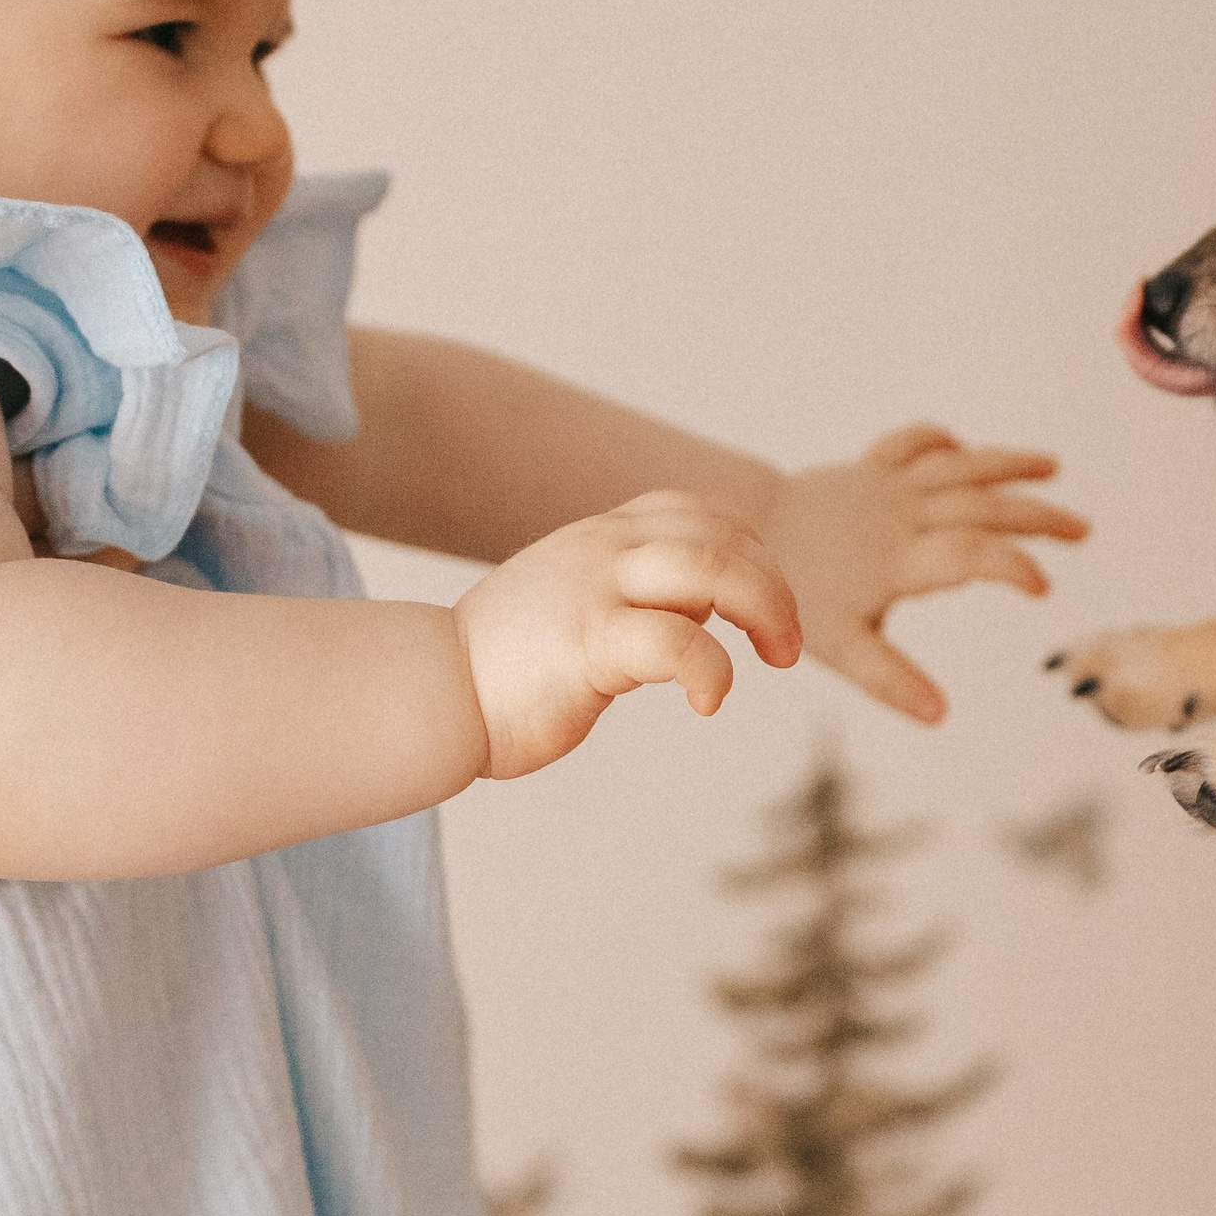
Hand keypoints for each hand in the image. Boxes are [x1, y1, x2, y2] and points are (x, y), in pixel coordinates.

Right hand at [450, 491, 801, 779]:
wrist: (430, 692)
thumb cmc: (503, 666)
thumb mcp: (573, 604)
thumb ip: (627, 595)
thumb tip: (689, 615)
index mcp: (602, 537)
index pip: (700, 514)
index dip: (750, 551)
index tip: (763, 606)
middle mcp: (603, 549)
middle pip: (721, 537)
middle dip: (774, 587)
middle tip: (786, 648)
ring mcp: (595, 591)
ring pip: (710, 569)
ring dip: (765, 610)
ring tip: (776, 659)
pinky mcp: (588, 644)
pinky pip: (675, 642)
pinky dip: (712, 670)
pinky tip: (709, 701)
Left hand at [764, 429, 1089, 722]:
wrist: (741, 533)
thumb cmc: (790, 596)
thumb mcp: (839, 647)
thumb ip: (891, 679)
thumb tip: (940, 716)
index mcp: (898, 560)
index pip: (970, 555)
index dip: (1012, 566)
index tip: (1043, 587)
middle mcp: (899, 515)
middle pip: (981, 506)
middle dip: (1036, 516)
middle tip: (1083, 531)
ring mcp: (885, 485)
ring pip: (959, 466)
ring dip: (1009, 466)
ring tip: (1053, 469)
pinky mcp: (869, 468)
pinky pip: (914, 444)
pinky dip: (944, 443)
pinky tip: (968, 453)